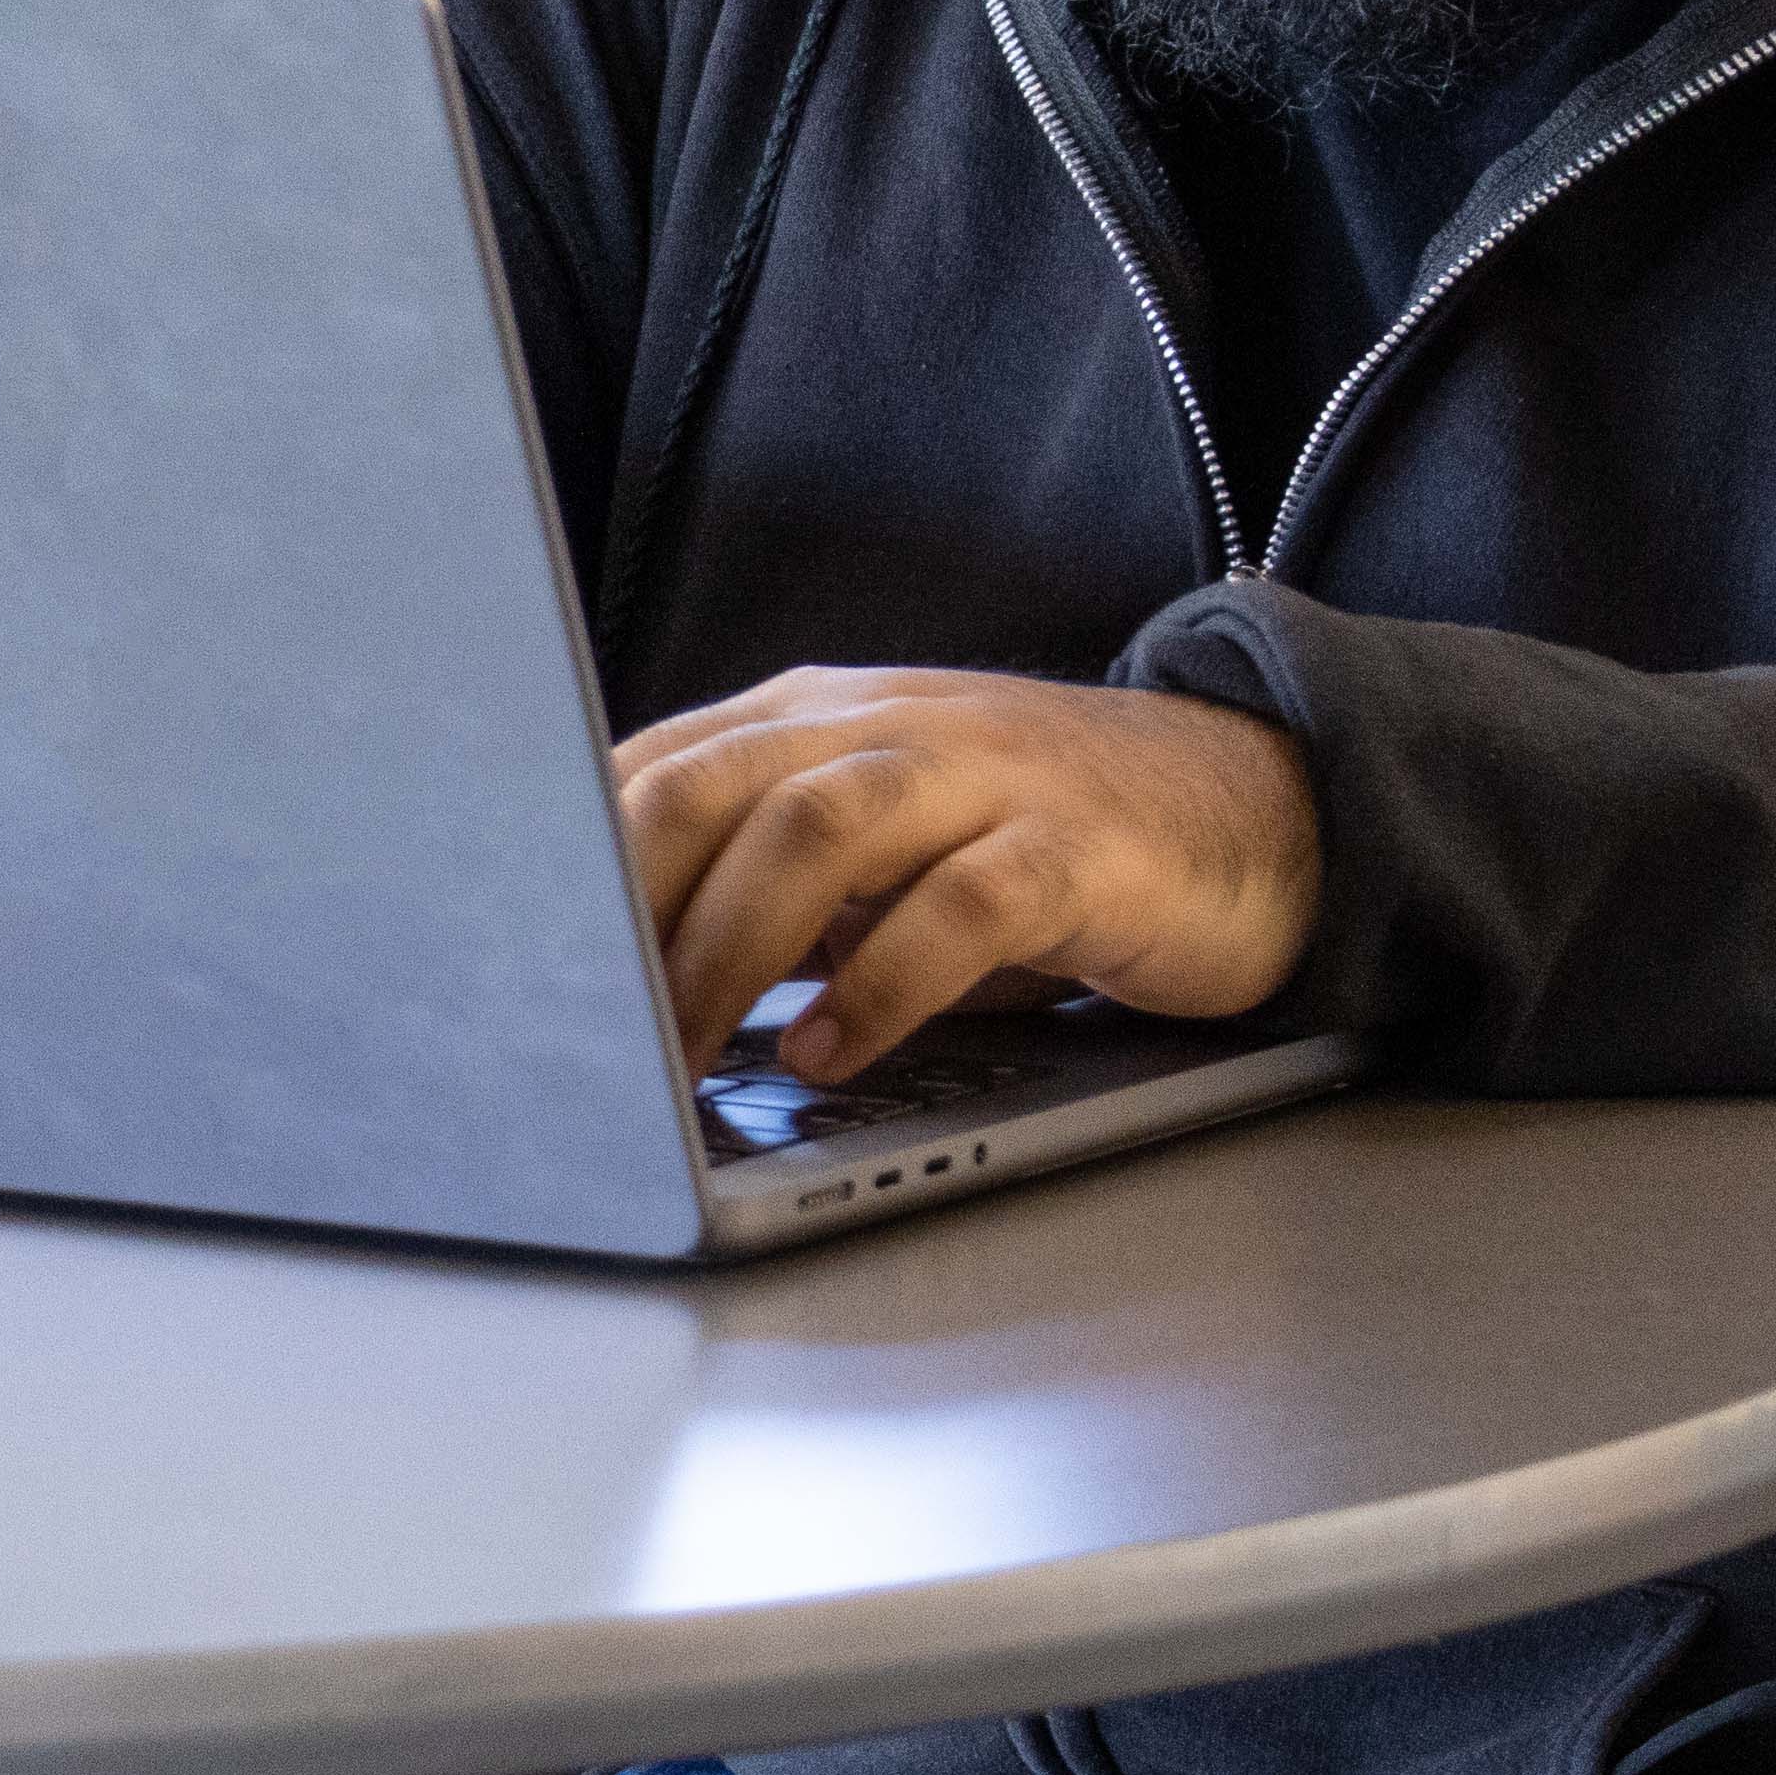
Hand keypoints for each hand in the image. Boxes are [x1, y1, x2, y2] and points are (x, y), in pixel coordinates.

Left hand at [609, 667, 1322, 1086]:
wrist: (1256, 809)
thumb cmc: (1036, 839)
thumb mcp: (881, 847)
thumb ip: (760, 879)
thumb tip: (613, 966)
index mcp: (816, 719)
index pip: (653, 767)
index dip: (571, 867)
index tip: (520, 972)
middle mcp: (887, 727)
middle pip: (713, 786)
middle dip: (630, 910)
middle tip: (585, 1033)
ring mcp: (985, 777)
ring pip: (818, 828)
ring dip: (731, 949)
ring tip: (685, 1055)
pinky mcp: (1074, 848)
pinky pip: (962, 905)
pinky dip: (883, 983)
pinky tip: (835, 1052)